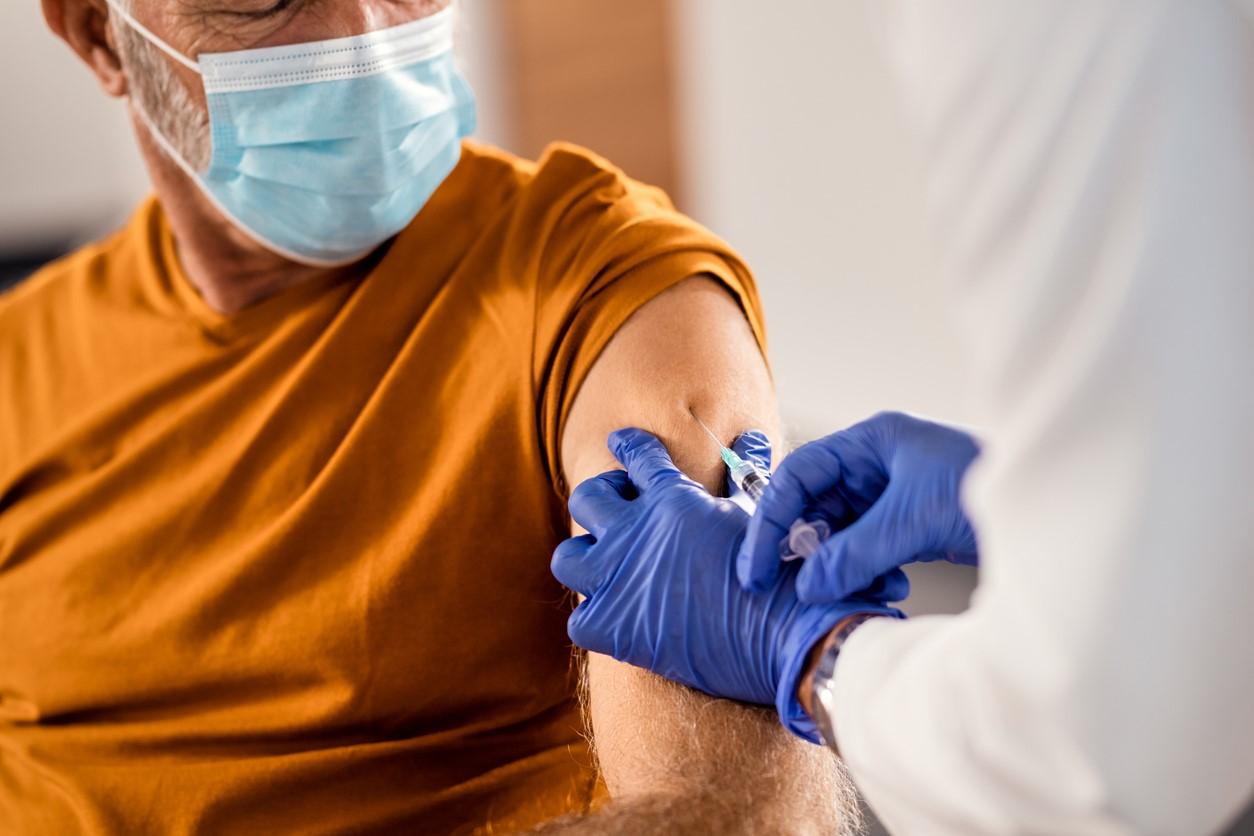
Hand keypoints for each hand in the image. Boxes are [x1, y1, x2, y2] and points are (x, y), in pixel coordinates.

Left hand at [551, 427, 905, 740]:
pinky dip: (596, 621)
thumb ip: (745, 474)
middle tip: (620, 512)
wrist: (785, 635)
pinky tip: (619, 620)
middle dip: (603, 499)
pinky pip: (579, 619)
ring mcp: (618, 580)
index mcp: (672, 499)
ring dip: (585, 559)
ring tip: (607, 566)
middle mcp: (635, 533)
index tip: (624, 442)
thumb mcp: (759, 514)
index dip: (630, 446)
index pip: (637, 455)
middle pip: (587, 497)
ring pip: (567, 557)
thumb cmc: (780, 572)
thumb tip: (752, 439)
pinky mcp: (615, 628)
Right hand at [739, 411, 979, 602]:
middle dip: (806, 547)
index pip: (800, 475)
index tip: (756, 565)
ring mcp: (897, 493)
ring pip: (843, 532)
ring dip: (840, 565)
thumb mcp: (913, 522)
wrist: (1061, 512)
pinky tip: (886, 586)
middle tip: (787, 586)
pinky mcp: (914, 523)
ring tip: (850, 588)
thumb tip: (806, 584)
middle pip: (817, 505)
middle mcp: (880, 463)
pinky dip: (868, 570)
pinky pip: (870, 548)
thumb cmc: (992, 491)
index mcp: (873, 442)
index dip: (772, 520)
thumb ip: (854, 553)